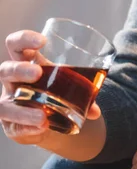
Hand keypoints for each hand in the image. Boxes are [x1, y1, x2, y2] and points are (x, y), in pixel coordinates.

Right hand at [0, 30, 100, 144]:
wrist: (44, 117)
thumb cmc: (52, 90)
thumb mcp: (66, 85)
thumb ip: (83, 94)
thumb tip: (96, 110)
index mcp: (25, 64)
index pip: (16, 45)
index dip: (23, 39)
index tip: (42, 40)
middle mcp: (12, 82)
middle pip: (6, 70)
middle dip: (19, 70)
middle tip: (37, 72)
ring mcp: (9, 103)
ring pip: (3, 105)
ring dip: (22, 111)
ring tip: (42, 116)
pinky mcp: (10, 124)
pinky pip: (13, 126)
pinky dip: (27, 128)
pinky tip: (40, 128)